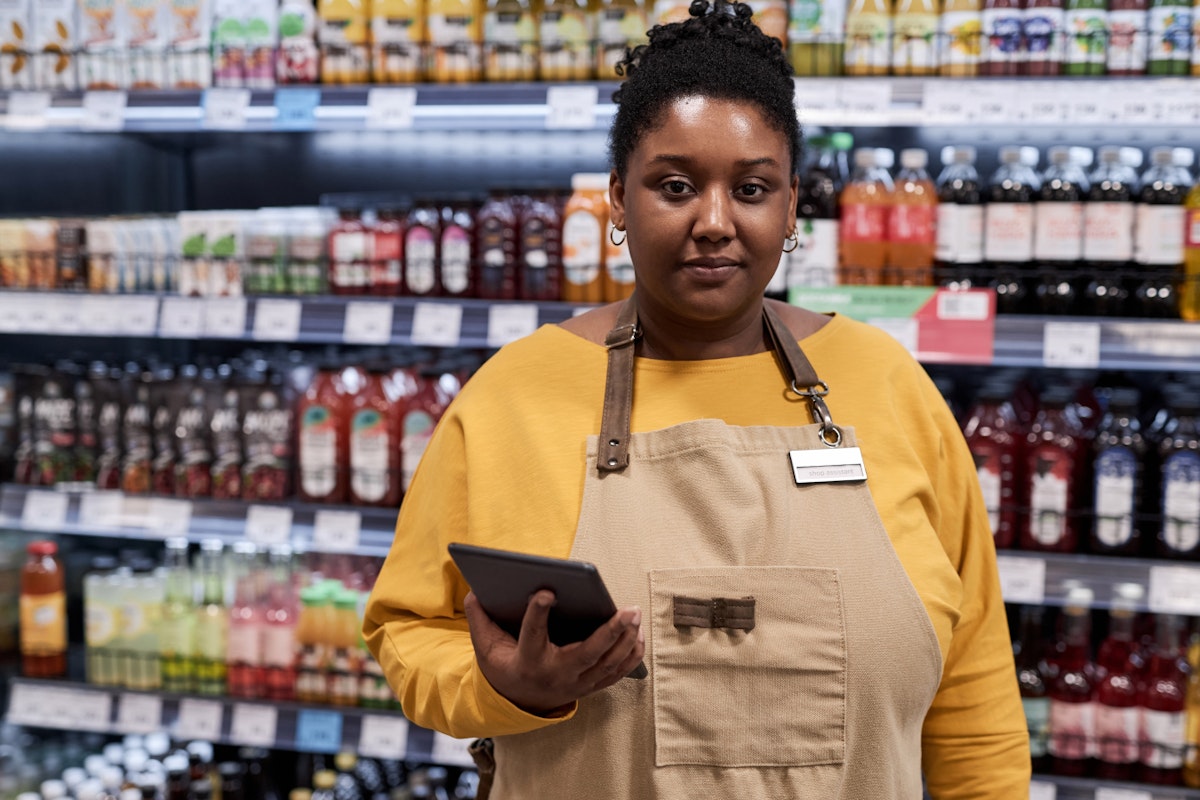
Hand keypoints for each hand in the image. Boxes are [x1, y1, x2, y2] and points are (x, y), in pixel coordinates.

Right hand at [464, 589, 644, 714]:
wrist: (518, 701)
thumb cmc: (505, 666)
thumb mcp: (485, 646)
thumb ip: (480, 619)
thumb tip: (473, 592)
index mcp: (527, 661)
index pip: (533, 634)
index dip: (538, 612)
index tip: (547, 591)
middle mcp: (555, 674)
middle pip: (587, 654)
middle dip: (610, 632)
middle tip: (627, 609)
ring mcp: (576, 684)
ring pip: (606, 664)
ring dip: (625, 640)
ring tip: (635, 615)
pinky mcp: (590, 686)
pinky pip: (616, 673)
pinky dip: (630, 655)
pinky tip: (638, 635)